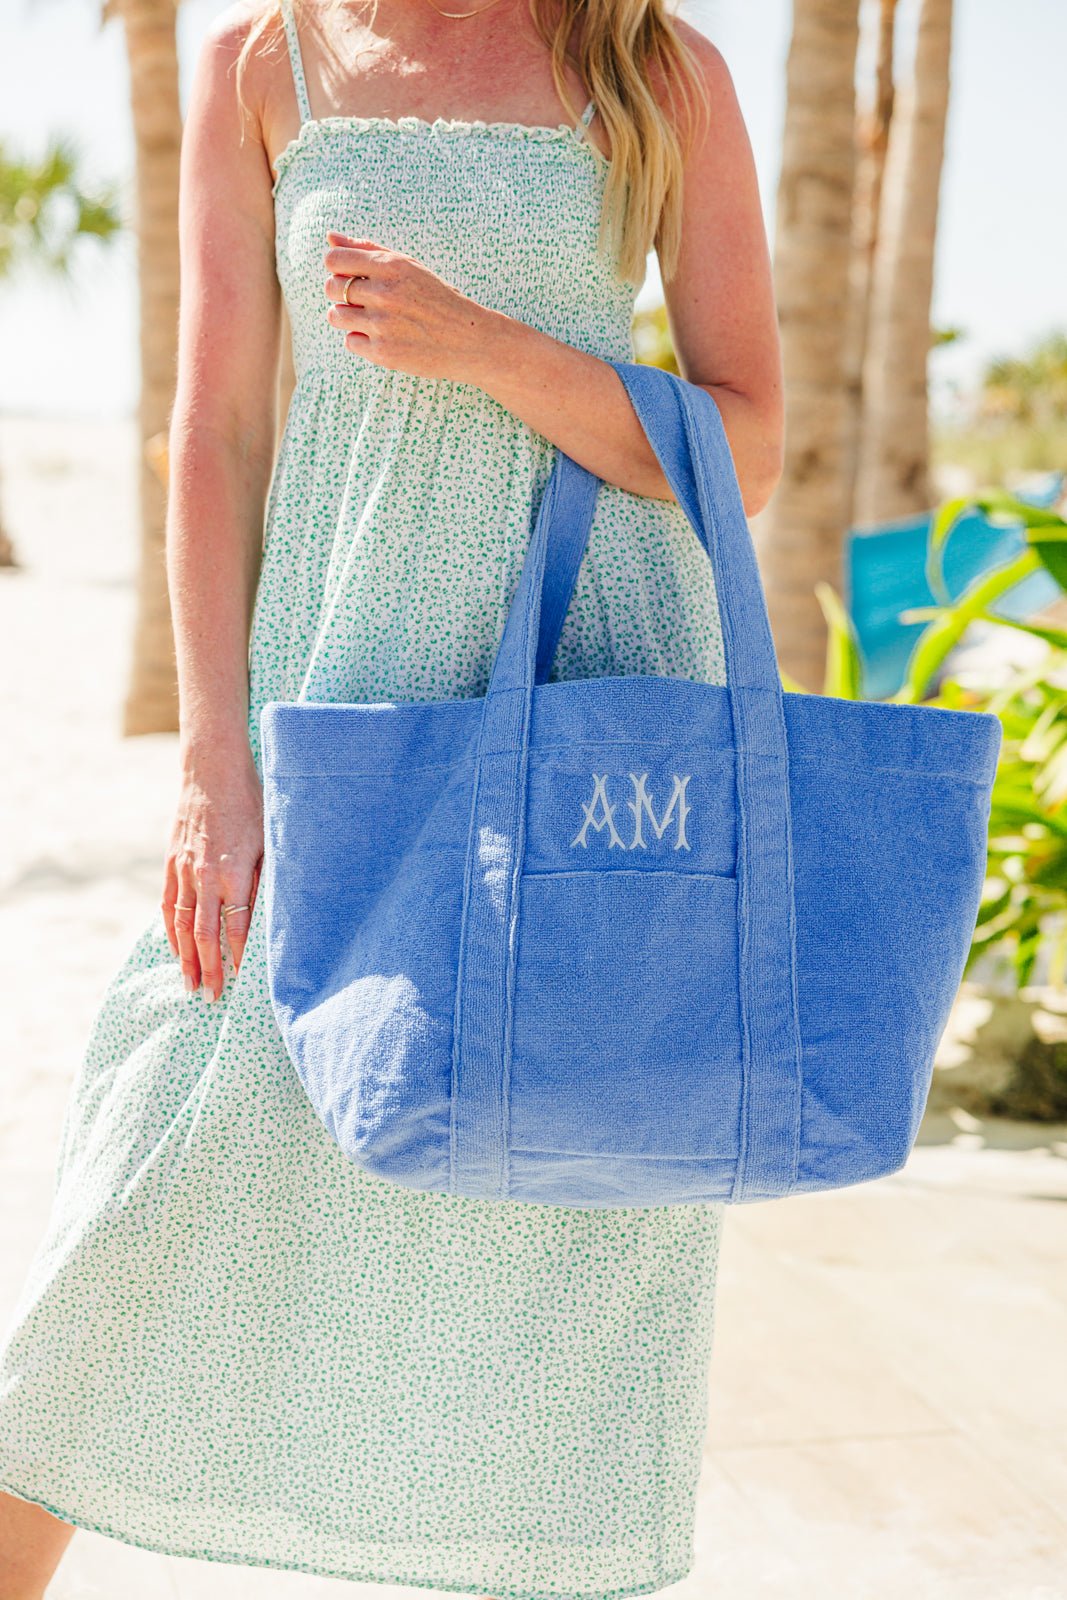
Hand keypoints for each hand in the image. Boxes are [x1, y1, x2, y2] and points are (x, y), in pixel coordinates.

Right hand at [161, 752, 263, 999]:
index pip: (237, 927)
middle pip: (205, 934)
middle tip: (213, 998)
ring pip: (181, 925)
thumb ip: (267, 880)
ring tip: (190, 985)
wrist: (212, 772)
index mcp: (234, 872)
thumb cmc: (252, 804)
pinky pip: (168, 905)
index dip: (240, 957)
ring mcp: (184, 870)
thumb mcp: (270, 840)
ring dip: (186, 958)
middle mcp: (205, 876)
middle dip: (210, 969)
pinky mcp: (171, 863)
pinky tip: (176, 950)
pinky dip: (170, 931)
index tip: (244, 982)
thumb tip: (272, 918)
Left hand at [323, 230, 496, 382]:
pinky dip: (361, 340)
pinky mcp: (383, 353)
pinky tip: (382, 337)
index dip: (335, 267)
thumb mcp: (409, 267)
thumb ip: (368, 250)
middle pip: (331, 288)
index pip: (335, 260)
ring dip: (346, 317)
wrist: (469, 340)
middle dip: (339, 292)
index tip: (347, 275)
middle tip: (361, 299)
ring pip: (335, 316)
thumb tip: (330, 236)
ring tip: (370, 319)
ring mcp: (382, 325)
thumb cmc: (437, 299)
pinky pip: (349, 341)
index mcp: (391, 266)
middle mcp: (384, 294)